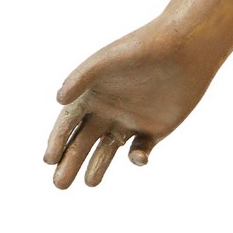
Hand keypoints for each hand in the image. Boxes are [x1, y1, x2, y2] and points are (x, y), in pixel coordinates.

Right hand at [44, 25, 211, 188]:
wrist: (184, 48)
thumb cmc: (141, 48)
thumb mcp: (107, 60)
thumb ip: (82, 77)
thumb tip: (58, 100)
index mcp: (92, 94)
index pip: (68, 123)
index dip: (57, 141)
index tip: (48, 159)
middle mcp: (107, 110)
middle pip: (83, 142)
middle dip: (70, 162)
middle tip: (59, 184)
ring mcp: (130, 121)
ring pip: (108, 150)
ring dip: (98, 167)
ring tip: (90, 183)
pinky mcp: (155, 129)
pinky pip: (141, 150)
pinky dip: (138, 158)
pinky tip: (137, 157)